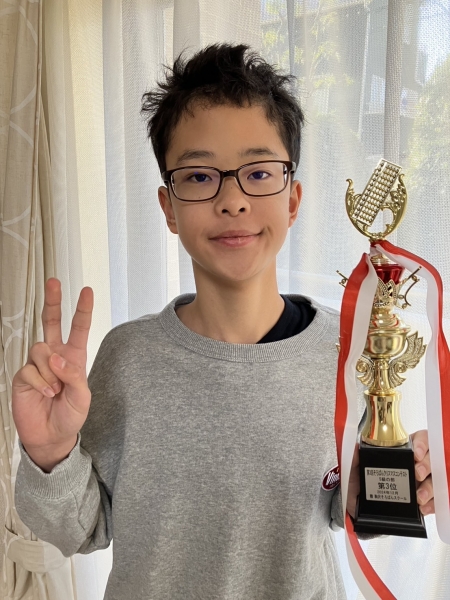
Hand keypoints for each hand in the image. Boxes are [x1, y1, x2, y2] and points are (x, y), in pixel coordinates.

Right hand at [12, 278, 93, 469]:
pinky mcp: (23, 375)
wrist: (51, 436)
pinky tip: (45, 394)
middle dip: (53, 300)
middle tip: (54, 281)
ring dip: (50, 370)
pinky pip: (30, 369)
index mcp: (74, 356)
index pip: (78, 328)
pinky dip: (40, 382)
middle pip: (51, 322)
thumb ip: (73, 375)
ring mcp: (38, 364)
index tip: (87, 290)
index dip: (82, 309)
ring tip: (55, 390)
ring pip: (41, 349)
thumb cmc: (70, 415)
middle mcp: (55, 356)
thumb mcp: (83, 396)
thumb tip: (57, 357)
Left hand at [346, 430, 434, 518]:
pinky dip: (431, 505)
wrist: (355, 507)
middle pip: (432, 459)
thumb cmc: (358, 482)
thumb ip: (355, 456)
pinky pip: (435, 502)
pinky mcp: (421, 501)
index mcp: (401, 450)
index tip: (416, 453)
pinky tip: (422, 507)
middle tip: (418, 473)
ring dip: (430, 488)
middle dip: (427, 465)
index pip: (420, 439)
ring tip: (419, 496)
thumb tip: (357, 447)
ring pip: (436, 480)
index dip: (422, 444)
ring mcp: (420, 483)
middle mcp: (414, 464)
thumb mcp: (354, 467)